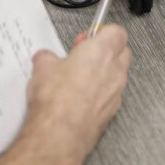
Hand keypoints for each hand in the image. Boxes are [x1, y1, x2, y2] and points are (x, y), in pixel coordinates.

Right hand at [24, 25, 130, 164]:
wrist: (60, 133)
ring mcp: (116, 93)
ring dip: (104, 73)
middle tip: (85, 54)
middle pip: (122, 52)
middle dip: (107, 51)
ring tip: (80, 78)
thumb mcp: (42, 68)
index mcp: (102, 51)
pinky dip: (100, 93)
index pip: (116, 31)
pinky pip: (111, 95)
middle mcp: (115, 71)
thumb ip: (48, 58)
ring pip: (118, 75)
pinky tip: (80, 98)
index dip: (102, 31)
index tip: (89, 36)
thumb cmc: (56, 99)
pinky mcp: (112, 112)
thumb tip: (46, 59)